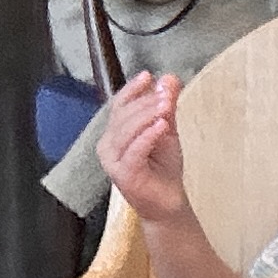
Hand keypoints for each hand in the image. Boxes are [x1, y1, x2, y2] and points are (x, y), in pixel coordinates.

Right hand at [94, 74, 190, 223]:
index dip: (132, 89)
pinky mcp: (123, 175)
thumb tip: (169, 78)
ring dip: (147, 115)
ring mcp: (113, 161)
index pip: (119, 105)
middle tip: (166, 94)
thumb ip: (166, 106)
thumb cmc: (163, 168)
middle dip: (145, 102)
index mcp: (115, 133)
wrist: (168, 201)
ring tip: (166, 107)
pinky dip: (148, 136)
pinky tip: (162, 126)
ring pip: (127, 131)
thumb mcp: (166, 130)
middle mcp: (108, 146)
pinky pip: (134, 150)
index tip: (148, 76)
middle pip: (123, 115)